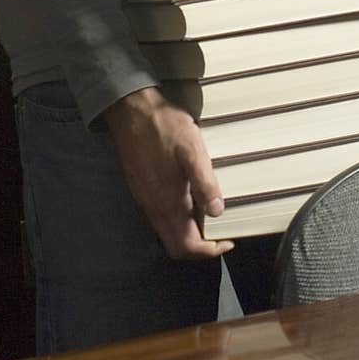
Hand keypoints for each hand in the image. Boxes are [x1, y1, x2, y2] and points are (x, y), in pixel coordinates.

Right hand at [103, 86, 233, 259]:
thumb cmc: (163, 126)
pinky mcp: (140, 187)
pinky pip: (159, 216)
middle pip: (175, 246)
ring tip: (208, 215)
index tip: (227, 239)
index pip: (187, 247)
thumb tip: (217, 212)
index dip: (209, 251)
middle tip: (219, 233)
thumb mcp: (192, 150)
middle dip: (199, 247)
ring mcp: (144, 198)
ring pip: (166, 232)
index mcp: (167, 202)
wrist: (131, 108)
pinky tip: (189, 198)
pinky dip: (177, 219)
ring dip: (188, 233)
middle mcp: (153, 207)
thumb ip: (204, 183)